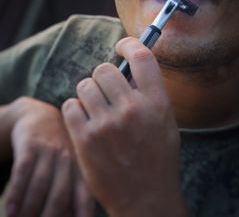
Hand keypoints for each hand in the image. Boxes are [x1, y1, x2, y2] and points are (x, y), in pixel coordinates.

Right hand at [4, 97, 94, 216]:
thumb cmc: (60, 149)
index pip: (85, 199)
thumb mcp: (74, 164)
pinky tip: (10, 209)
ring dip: (29, 209)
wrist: (44, 117)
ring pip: (40, 184)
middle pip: (60, 195)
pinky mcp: (32, 144)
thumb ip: (74, 189)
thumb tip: (74, 216)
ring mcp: (51, 150)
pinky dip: (16, 192)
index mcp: (83, 168)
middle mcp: (69, 159)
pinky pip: (23, 170)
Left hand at [62, 37, 186, 216]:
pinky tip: (86, 120)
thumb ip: (149, 94)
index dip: (129, 44)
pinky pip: (70, 105)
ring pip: (85, 85)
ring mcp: (106, 124)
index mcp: (156, 103)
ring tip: (97, 108)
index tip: (122, 46)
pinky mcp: (85, 138)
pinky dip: (76, 109)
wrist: (145, 197)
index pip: (142, 57)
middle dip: (104, 76)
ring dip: (90, 93)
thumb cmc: (157, 158)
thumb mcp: (165, 122)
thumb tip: (129, 71)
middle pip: (105, 69)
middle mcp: (131, 109)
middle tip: (107, 90)